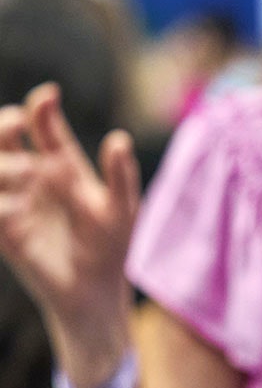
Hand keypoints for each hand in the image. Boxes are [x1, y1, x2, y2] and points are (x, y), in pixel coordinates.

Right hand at [0, 83, 140, 384]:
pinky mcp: (4, 232)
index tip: (48, 96)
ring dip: (2, 163)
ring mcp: (13, 202)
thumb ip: (120, 175)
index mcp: (60, 164)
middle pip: (4, 139)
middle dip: (4, 124)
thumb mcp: (122, 208)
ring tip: (29, 170)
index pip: (43, 126)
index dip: (41, 108)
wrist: (95, 291)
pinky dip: (1, 206)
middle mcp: (31, 177)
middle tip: (19, 121)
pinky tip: (17, 208)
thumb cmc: (111, 244)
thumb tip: (119, 138)